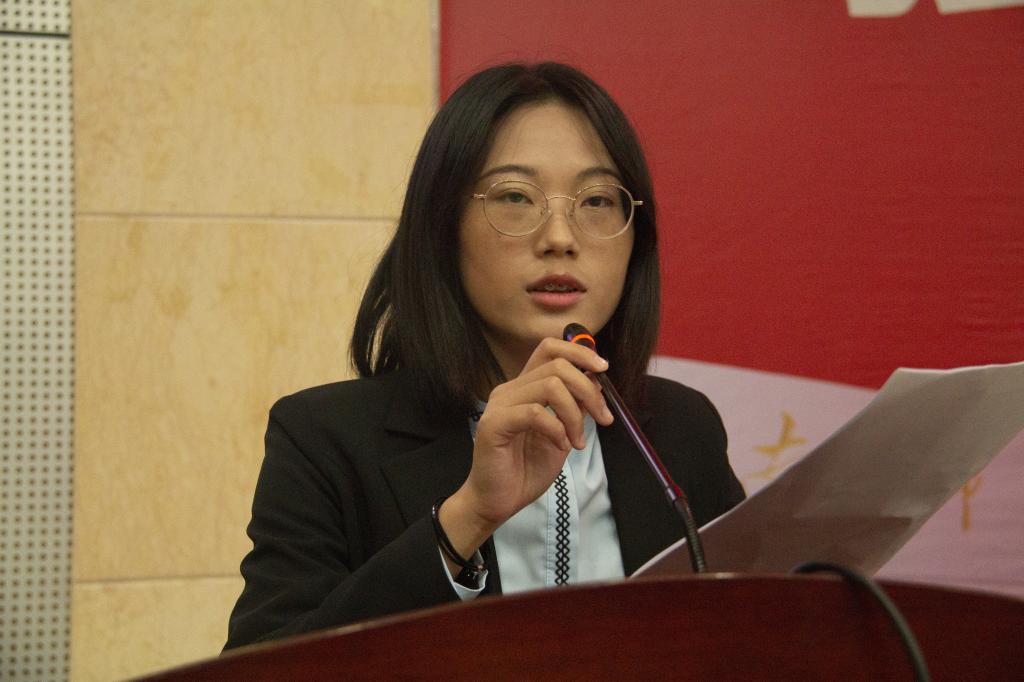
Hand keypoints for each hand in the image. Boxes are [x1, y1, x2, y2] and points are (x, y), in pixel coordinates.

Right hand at [439, 338, 613, 560]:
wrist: (497, 501)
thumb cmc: (526, 469)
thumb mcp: (562, 433)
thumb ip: (574, 407)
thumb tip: (597, 382)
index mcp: (524, 387)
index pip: (550, 349)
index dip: (579, 351)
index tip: (603, 369)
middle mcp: (510, 389)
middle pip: (557, 365)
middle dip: (589, 389)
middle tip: (602, 418)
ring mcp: (500, 404)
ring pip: (550, 386)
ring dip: (575, 414)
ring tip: (577, 441)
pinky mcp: (494, 424)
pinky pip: (535, 413)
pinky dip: (557, 429)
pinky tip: (561, 446)